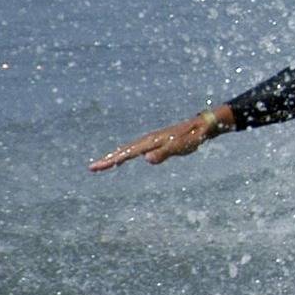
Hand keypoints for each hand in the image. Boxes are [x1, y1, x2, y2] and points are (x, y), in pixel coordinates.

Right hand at [89, 111, 222, 171]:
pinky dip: (125, 154)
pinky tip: (122, 160)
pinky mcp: (155, 141)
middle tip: (92, 168)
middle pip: (124, 150)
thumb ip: (165, 153)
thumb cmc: (192, 137)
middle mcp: (148, 139)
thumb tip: (146, 159)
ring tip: (101, 165)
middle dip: (108, 159)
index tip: (97, 167)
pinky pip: (135, 148)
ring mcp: (151, 139)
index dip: (112, 160)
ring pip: (128, 148)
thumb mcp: (181, 147)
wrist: (202, 125)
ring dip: (114, 156)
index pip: (128, 153)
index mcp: (151, 141)